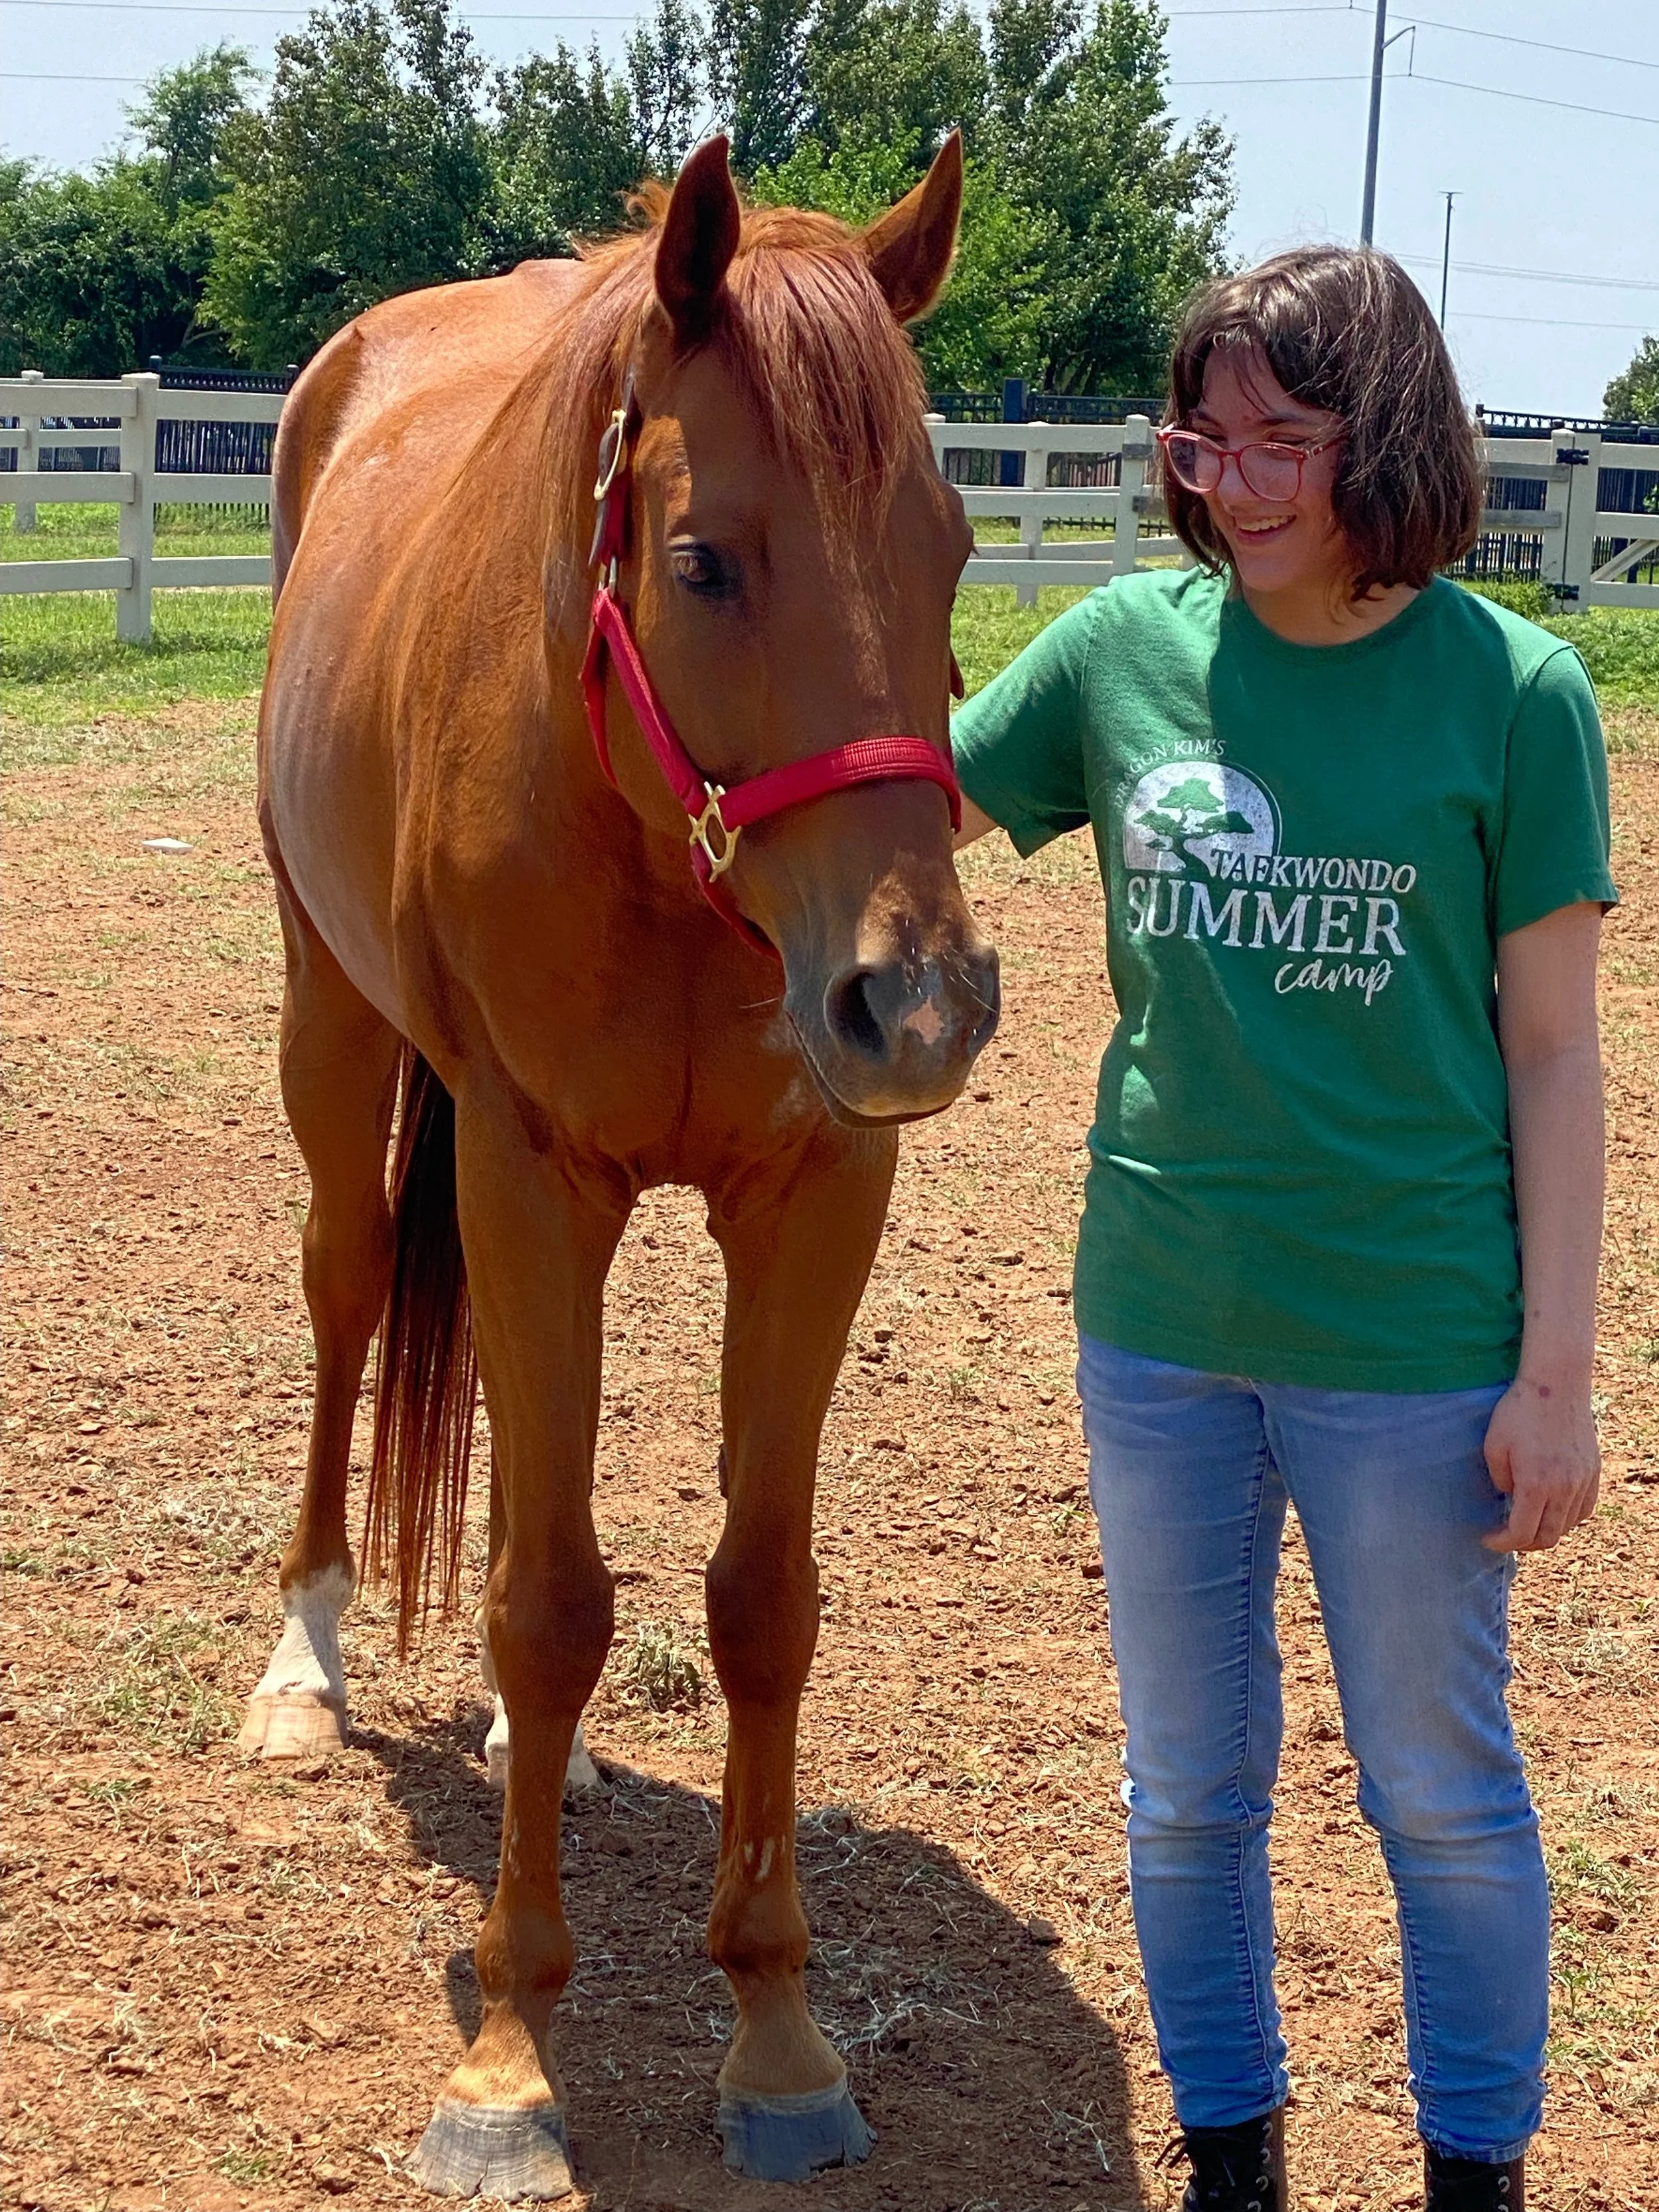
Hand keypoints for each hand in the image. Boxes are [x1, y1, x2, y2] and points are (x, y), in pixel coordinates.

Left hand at [1482, 1374, 1599, 1551]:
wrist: (1556, 1383)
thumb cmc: (1518, 1411)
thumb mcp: (1493, 1446)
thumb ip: (1499, 1480)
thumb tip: (1508, 1498)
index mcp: (1536, 1485)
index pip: (1522, 1534)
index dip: (1502, 1543)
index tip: (1488, 1538)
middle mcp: (1564, 1489)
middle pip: (1548, 1537)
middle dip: (1524, 1544)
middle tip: (1506, 1536)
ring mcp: (1583, 1481)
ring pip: (1567, 1526)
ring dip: (1546, 1531)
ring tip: (1527, 1523)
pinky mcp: (1593, 1471)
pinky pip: (1584, 1509)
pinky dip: (1567, 1518)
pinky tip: (1552, 1510)